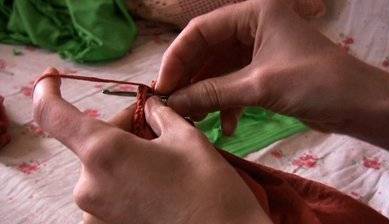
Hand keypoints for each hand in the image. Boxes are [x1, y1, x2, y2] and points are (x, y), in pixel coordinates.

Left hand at [32, 68, 270, 223]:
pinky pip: (108, 186)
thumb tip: (148, 106)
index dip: (47, 90)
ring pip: (103, 163)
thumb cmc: (207, 186)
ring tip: (163, 155)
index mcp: (104, 153)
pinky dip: (126, 173)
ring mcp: (95, 210)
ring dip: (126, 151)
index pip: (52, 114)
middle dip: (124, 128)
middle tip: (158, 125)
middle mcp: (89, 185)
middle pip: (94, 139)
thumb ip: (159, 113)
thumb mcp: (185, 136)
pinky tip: (156, 176)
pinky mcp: (106, 223)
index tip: (54, 77)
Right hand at [156, 0, 388, 151]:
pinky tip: (226, 126)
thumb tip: (173, 102)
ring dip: (206, 95)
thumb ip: (212, 93)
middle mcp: (252, 26)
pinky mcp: (262, 72)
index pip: (200, 30)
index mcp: (253, 13)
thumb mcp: (258, 86)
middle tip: (172, 104)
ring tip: (194, 118)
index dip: (177, 59)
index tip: (162, 86)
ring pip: (218, 70)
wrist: (359, 105)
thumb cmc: (314, 83)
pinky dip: (226, 104)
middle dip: (190, 79)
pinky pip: (233, 84)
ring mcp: (257, 50)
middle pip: (207, 51)